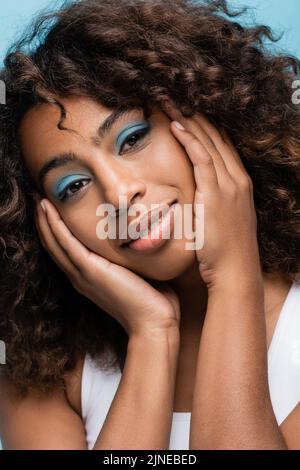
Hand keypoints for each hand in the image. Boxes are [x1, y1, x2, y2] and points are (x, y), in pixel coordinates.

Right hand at [34, 198, 180, 338]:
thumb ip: (131, 260)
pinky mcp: (90, 270)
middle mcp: (81, 277)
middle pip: (54, 246)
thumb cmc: (152, 302)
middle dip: (45, 223)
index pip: (66, 251)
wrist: (154, 323)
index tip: (53, 211)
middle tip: (38, 200)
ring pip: (55, 242)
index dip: (56, 232)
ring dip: (45, 220)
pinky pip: (66, 243)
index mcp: (90, 279)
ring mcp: (83, 274)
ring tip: (38, 199)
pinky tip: (48, 209)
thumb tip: (142, 241)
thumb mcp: (137, 275)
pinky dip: (54, 225)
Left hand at [162, 100, 260, 288]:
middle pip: (217, 138)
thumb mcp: (222, 221)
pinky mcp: (216, 194)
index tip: (190, 110)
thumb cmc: (225, 252)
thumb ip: (211, 203)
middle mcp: (237, 179)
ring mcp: (229, 185)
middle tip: (178, 96)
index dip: (206, 126)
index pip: (222, 146)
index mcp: (239, 184)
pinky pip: (202, 158)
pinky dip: (190, 139)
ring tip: (172, 101)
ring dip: (190, 119)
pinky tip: (177, 125)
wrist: (235, 272)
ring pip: (209, 142)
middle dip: (197, 115)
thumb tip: (196, 198)